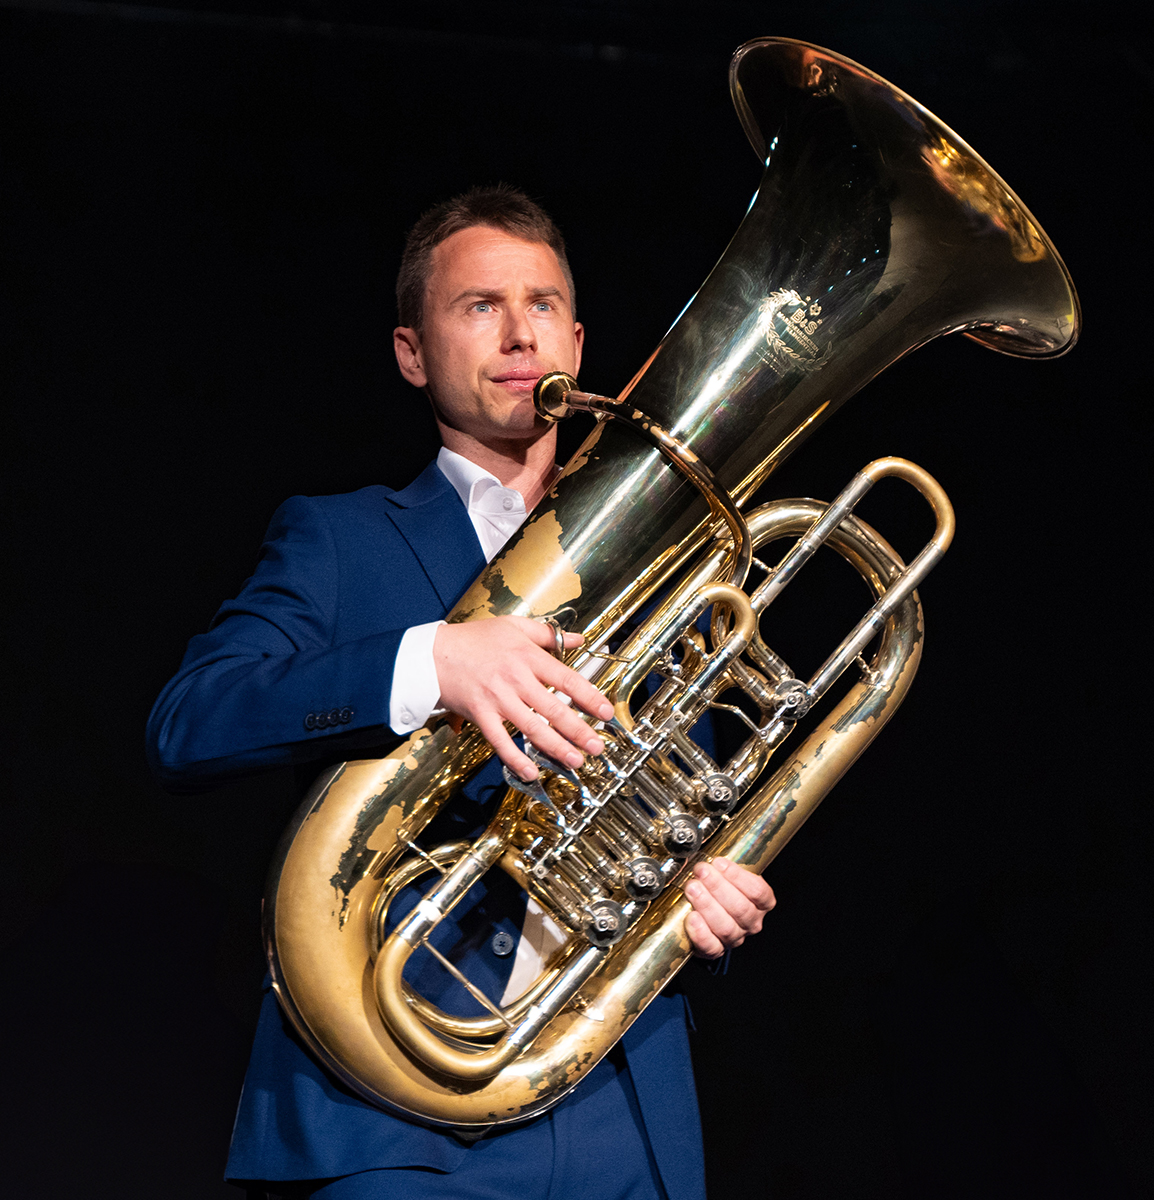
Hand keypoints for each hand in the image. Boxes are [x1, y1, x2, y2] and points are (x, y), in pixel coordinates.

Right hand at [434, 616, 613, 781]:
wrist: (433, 654)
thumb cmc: (473, 639)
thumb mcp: (512, 626)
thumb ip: (547, 634)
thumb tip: (578, 639)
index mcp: (527, 656)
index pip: (565, 679)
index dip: (588, 696)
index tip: (605, 712)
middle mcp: (515, 679)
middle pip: (553, 708)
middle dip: (578, 730)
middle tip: (596, 746)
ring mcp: (497, 699)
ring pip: (532, 727)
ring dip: (555, 747)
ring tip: (575, 760)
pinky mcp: (480, 715)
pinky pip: (500, 741)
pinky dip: (515, 758)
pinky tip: (531, 772)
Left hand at [684, 857, 774, 958]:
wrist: (708, 921)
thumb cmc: (719, 893)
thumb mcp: (728, 877)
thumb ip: (723, 868)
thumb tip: (708, 851)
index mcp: (761, 903)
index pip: (758, 891)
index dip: (739, 876)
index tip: (719, 863)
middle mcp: (750, 922)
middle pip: (741, 908)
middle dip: (718, 887)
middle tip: (701, 871)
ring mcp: (734, 937)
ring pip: (726, 926)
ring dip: (707, 905)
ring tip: (692, 888)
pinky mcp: (716, 950)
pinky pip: (712, 946)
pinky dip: (701, 932)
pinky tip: (691, 917)